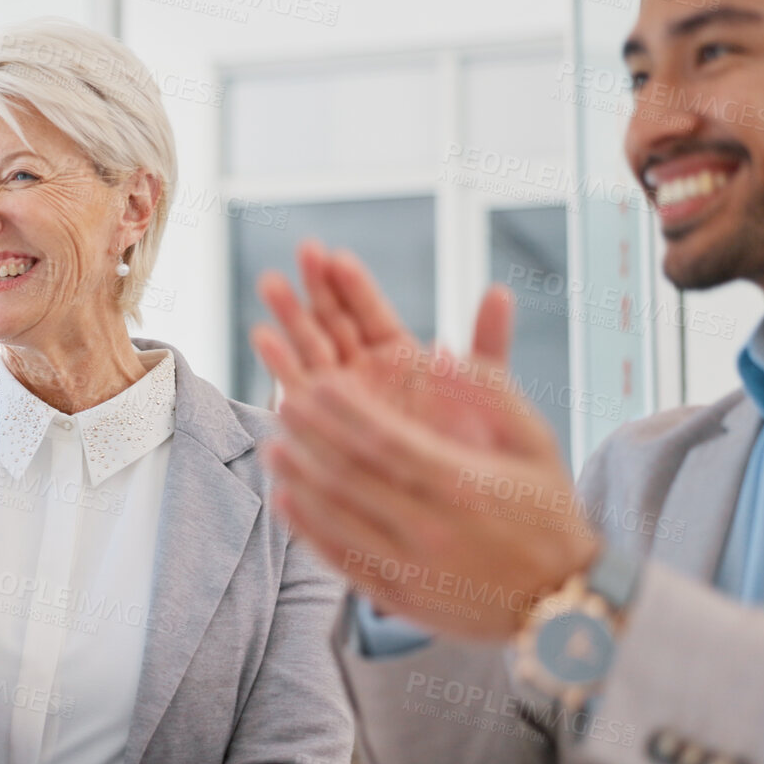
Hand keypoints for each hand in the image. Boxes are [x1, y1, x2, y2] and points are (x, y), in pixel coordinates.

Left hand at [251, 240, 590, 637]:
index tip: (314, 382)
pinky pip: (341, 560)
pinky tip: (286, 502)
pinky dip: (308, 530)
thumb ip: (491, 392)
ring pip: (337, 518)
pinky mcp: (399, 598)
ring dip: (299, 480)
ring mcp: (412, 567)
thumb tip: (438, 351)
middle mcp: (431, 527)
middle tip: (282, 405)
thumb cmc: (548, 510)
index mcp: (463, 483)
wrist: (564, 601)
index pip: (386, 440)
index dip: (342, 411)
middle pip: (351, 475)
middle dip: (310, 437)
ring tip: (272, 447)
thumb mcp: (536, 442)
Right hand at [253, 240, 536, 453]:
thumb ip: (487, 340)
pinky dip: (280, 366)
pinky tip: (264, 337)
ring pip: (309, 349)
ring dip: (289, 316)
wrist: (448, 511)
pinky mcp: (319, 427)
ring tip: (271, 283)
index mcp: (397, 357)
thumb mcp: (484, 391)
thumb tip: (500, 289)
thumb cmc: (468, 452)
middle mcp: (363, 374)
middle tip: (303, 252)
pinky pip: (296, 393)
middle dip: (316, 287)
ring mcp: (338, 399)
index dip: (354, 284)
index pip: (370, 311)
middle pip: (334, 321)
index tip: (338, 256)